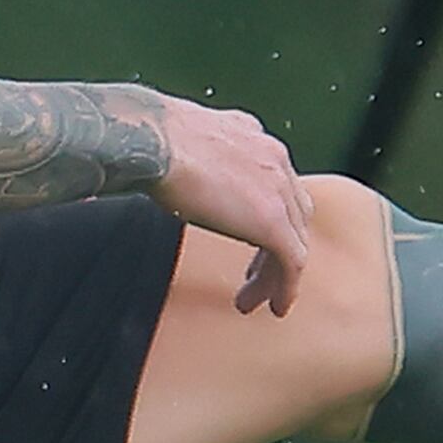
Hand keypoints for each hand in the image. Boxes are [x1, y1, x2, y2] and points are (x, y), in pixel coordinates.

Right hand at [145, 97, 312, 314]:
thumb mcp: (180, 141)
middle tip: (254, 272)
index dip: (263, 215)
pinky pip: (292, 262)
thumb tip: (170, 164)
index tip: (248, 238)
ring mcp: (278, 188)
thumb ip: (193, 155)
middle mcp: (274, 158)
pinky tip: (273, 306)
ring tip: (255, 300)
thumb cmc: (149, 139)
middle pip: (292, 212)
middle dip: (276, 246)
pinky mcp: (273, 220)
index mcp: (253, 137)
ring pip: (293, 240)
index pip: (275, 182)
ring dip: (276, 273)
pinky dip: (286, 287)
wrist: (151, 141)